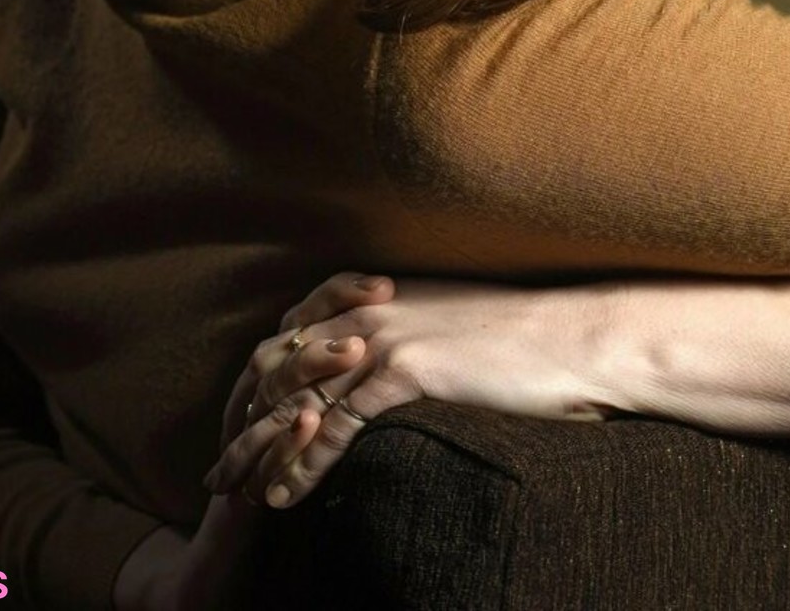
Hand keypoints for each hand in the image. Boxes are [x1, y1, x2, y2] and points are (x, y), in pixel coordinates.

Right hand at [116, 274, 397, 607]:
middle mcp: (259, 390)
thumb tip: (401, 337)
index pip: (308, 313)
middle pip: (289, 340)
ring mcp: (246, 431)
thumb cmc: (302, 465)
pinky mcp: (241, 477)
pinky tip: (312, 421)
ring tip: (353, 351)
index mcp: (280, 368)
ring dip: (311, 367)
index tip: (387, 283)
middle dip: (332, 319)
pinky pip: (258, 451)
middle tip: (375, 303)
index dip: (341, 293)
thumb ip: (355, 378)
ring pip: (272, 386)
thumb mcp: (333, 414)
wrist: (250, 530)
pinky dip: (286, 435)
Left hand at [205, 276, 619, 509]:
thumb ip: (401, 337)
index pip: (284, 337)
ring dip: (257, 449)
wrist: (575, 335)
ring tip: (233, 493)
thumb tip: (378, 372)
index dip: (253, 387)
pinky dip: (303, 464)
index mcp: (369, 294)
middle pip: (273, 367)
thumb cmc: (520, 337)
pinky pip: (336, 424)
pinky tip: (285, 497)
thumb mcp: (444, 323)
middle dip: (238, 420)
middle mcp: (363, 308)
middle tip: (214, 470)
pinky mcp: (406, 370)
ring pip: (295, 398)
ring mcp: (382, 336)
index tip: (235, 427)